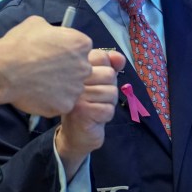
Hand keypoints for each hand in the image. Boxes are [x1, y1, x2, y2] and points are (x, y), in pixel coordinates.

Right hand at [0, 16, 93, 116]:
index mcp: (80, 44)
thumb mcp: (36, 23)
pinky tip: (37, 94)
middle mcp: (84, 66)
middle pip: (80, 69)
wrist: (5, 69)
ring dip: (59, 87)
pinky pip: (61, 103)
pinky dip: (51, 101)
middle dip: (67, 70)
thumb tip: (51, 34)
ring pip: (71, 88)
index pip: (81, 48)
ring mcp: (76, 88)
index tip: (55, 54)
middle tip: (46, 70)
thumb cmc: (20, 44)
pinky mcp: (65, 105)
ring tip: (39, 84)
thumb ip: (52, 30)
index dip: (67, 51)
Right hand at [55, 49, 126, 178]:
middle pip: (109, 74)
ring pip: (111, 92)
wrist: (75, 135)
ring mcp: (75, 95)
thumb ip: (109, 67)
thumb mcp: (99, 83)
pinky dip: (106, 116)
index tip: (97, 82)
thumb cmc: (88, 106)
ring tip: (95, 108)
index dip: (107, 70)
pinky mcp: (81, 112)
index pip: (101, 56)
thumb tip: (119, 58)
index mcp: (74, 68)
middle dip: (110, 89)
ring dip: (108, 104)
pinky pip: (108, 109)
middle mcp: (72, 79)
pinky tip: (94, 118)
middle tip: (96, 99)